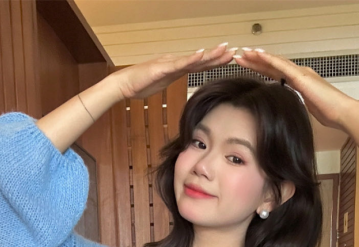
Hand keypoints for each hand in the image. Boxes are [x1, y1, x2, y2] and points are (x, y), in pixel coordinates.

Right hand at [110, 44, 236, 100]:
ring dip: (209, 54)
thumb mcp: (161, 84)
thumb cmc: (140, 84)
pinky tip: (201, 55)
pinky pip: (178, 64)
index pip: (199, 65)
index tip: (229, 59)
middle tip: (234, 51)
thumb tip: (180, 81)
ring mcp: (169, 64)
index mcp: (176, 68)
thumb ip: (172, 80)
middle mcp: (175, 63)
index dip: (215, 62)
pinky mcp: (161, 69)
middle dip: (218, 56)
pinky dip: (190, 59)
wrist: (124, 84)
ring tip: (224, 50)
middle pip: (200, 59)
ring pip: (193, 59)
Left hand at [233, 49, 358, 129]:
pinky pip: (282, 65)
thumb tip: (284, 109)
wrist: (341, 112)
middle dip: (255, 61)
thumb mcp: (305, 108)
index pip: (275, 73)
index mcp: (298, 81)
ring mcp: (300, 73)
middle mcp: (298, 73)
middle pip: (272, 65)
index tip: (246, 67)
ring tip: (244, 53)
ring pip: (275, 62)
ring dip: (258, 57)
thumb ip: (295, 103)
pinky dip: (269, 59)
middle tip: (240, 56)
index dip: (260, 69)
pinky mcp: (301, 77)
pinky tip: (258, 55)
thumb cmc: (328, 112)